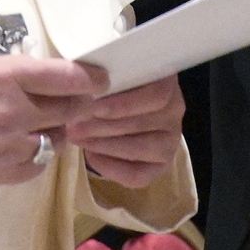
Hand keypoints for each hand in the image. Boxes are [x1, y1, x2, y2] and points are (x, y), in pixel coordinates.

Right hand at [0, 55, 104, 188]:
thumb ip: (18, 74)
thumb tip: (53, 79)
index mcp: (7, 76)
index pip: (67, 77)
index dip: (91, 78)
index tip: (101, 79)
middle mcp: (13, 112)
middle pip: (69, 110)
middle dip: (80, 105)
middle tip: (81, 102)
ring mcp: (8, 146)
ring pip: (56, 141)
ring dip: (56, 132)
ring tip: (44, 125)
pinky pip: (36, 166)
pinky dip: (37, 156)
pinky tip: (26, 146)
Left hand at [65, 74, 184, 189]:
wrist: (121, 110)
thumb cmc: (112, 86)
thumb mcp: (110, 74)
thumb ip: (102, 76)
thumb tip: (80, 86)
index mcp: (166, 80)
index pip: (156, 94)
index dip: (124, 103)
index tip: (92, 106)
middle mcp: (175, 108)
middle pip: (143, 122)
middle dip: (102, 126)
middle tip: (74, 125)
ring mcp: (172, 138)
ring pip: (140, 148)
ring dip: (103, 145)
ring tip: (77, 137)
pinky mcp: (163, 163)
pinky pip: (138, 174)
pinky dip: (110, 167)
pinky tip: (91, 155)